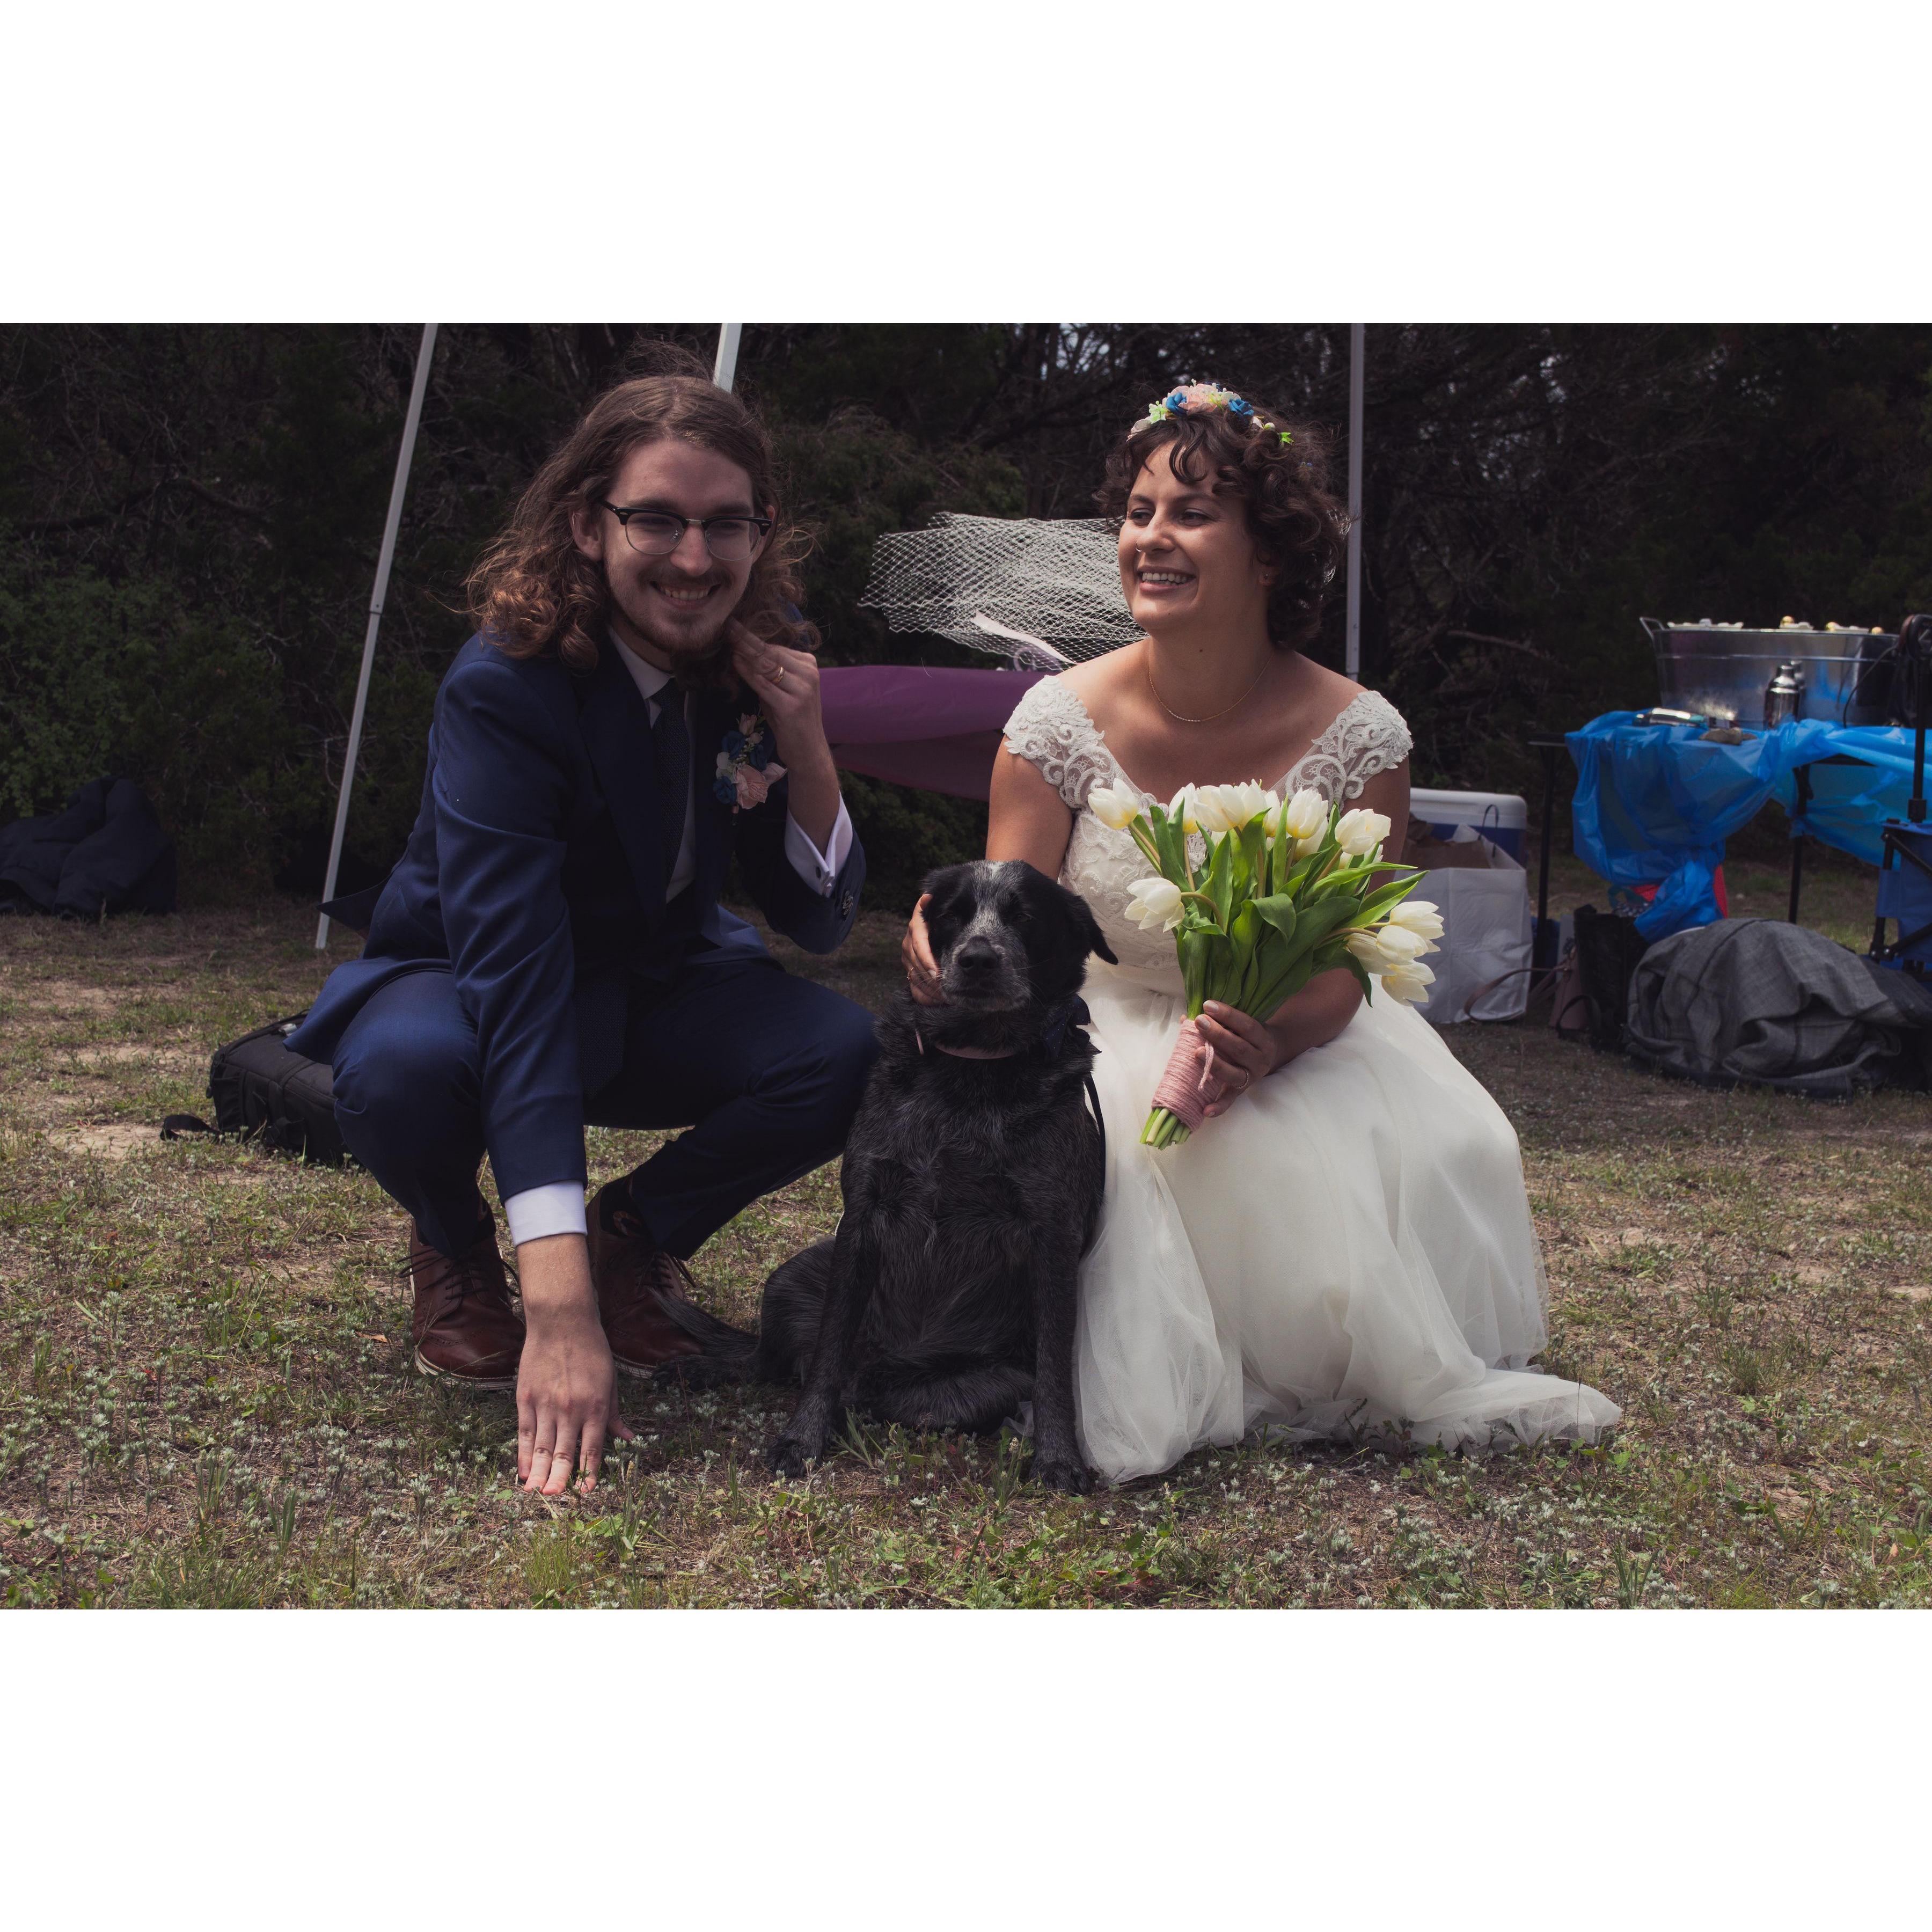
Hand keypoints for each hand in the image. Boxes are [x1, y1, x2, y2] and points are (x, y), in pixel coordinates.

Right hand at [514, 1234, 633, 1495]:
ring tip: (537, 1494)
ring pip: (543, 1447)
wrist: (562, 1322)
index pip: (593, 1447)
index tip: (586, 1493)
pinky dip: (525, 1454)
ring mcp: (547, 1404)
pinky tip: (524, 1471)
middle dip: (561, 1479)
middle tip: (555, 1499)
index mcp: (596, 1406)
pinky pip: (526, 1433)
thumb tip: (629, 1439)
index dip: (589, 1472)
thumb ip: (615, 1413)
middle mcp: (571, 1409)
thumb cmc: (592, 1350)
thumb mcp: (611, 1381)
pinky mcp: (526, 1398)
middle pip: (565, 1452)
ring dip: (540, 1473)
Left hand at [731, 622, 827, 770]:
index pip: (775, 647)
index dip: (752, 637)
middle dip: (746, 639)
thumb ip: (766, 672)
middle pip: (770, 652)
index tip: (733, 625)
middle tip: (727, 625)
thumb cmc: (791, 720)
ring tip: (727, 641)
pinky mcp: (791, 705)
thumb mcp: (781, 690)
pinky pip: (763, 684)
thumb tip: (740, 652)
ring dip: (744, 653)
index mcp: (809, 665)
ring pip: (766, 665)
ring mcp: (802, 689)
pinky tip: (735, 663)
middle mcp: (809, 673)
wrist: (808, 750)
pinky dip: (747, 673)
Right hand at [902, 893, 944, 1006]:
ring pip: (916, 978)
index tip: (938, 973)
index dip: (927, 960)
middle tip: (947, 990)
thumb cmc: (942, 917)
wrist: (936, 924)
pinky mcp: (910, 970)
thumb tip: (927, 897)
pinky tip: (938, 1001)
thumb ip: (929, 906)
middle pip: (917, 965)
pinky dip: (926, 997)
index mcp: (916, 927)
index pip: (918, 945)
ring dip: (931, 990)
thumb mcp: (935, 910)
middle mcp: (909, 941)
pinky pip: (915, 989)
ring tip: (946, 998)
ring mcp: (908, 957)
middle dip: (932, 979)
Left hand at [1193, 1000, 1282, 1119]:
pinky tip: (1205, 1110)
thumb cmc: (1248, 1034)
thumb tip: (1185, 1016)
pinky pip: (1230, 1100)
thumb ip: (1222, 1019)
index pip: (1247, 1025)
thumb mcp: (1243, 1024)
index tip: (1207, 1005)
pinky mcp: (1242, 1091)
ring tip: (1197, 1052)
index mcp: (1263, 1039)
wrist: (1271, 1053)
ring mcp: (1251, 1077)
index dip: (1228, 1015)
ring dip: (1215, 1064)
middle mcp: (1260, 1059)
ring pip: (1233, 1073)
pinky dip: (1219, 1106)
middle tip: (1199, 1022)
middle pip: (1238, 1048)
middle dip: (1218, 1034)